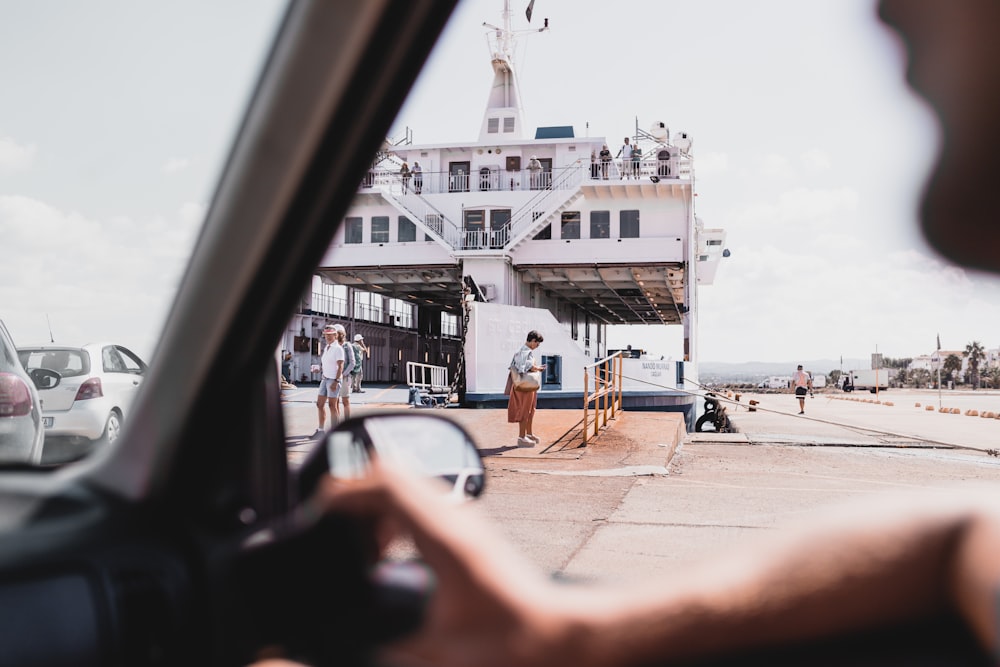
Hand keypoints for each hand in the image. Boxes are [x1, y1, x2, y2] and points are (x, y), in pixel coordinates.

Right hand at [310, 463, 581, 666]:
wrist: (558, 637)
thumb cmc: (513, 642)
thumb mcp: (438, 652)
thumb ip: (391, 647)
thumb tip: (354, 644)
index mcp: (446, 538)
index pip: (387, 482)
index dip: (344, 490)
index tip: (319, 512)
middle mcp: (457, 517)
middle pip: (393, 472)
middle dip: (353, 495)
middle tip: (335, 532)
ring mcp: (465, 518)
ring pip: (407, 483)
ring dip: (374, 504)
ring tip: (361, 547)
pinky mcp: (468, 528)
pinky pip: (421, 501)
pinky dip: (394, 515)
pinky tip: (389, 553)